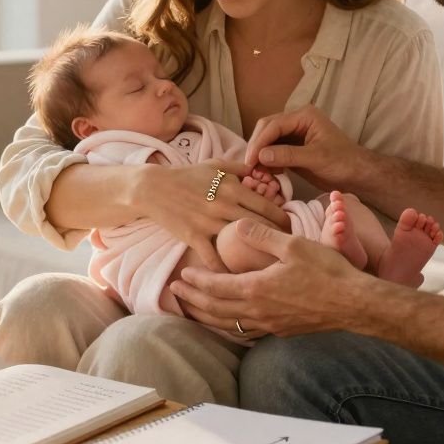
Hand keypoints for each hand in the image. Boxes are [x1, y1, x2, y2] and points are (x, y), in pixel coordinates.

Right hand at [136, 160, 289, 272]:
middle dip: (275, 238)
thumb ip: (239, 167)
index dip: (283, 218)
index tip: (290, 228)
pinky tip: (235, 278)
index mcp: (232, 187)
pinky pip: (213, 258)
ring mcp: (208, 222)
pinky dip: (225, 270)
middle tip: (286, 250)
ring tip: (269, 267)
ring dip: (255, 256)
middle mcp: (224, 205)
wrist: (153, 188)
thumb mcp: (214, 165)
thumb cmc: (186, 175)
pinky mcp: (193, 236)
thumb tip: (260, 170)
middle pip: (259, 225)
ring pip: (239, 243)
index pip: (267, 205)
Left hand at [169, 219, 371, 336]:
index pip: (215, 288)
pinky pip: (246, 332)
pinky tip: (228, 321)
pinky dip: (230, 326)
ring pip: (228, 325)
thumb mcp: (292, 245)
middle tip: (175, 292)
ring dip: (207, 316)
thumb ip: (261, 236)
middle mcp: (258, 312)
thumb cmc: (327, 271)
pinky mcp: (282, 330)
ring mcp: (270, 325)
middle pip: (215, 310)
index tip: (181, 275)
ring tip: (192, 309)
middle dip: (192, 301)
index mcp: (256, 289)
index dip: (196, 282)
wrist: (355, 303)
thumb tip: (236, 225)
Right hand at [244, 105, 365, 192]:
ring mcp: (294, 135)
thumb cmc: (343, 163)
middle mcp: (296, 122)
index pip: (273, 125)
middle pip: (266, 129)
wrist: (358, 175)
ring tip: (255, 172)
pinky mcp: (292, 149)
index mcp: (304, 116)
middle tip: (248, 167)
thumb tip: (261, 155)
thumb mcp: (316, 158)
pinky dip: (266, 162)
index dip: (259, 142)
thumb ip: (288, 155)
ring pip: (267, 141)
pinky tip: (265, 174)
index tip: (250, 161)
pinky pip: (273, 152)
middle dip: (256, 147)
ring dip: (259, 155)